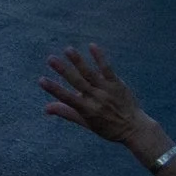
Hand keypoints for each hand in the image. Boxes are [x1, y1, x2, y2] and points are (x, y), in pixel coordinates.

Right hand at [40, 44, 160, 155]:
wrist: (135, 128)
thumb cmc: (108, 127)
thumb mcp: (86, 123)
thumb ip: (66, 113)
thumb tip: (45, 108)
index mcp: (87, 110)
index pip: (67, 98)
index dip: (54, 89)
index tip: (41, 80)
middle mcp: (96, 99)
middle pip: (77, 82)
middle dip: (63, 70)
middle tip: (50, 59)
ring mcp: (107, 91)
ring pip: (90, 74)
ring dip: (78, 61)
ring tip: (68, 49)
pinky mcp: (117, 84)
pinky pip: (107, 69)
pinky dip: (100, 58)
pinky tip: (92, 46)